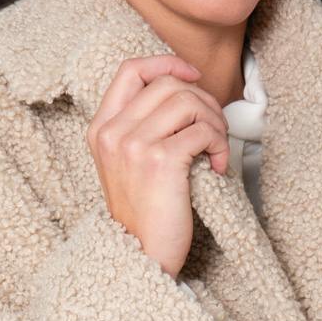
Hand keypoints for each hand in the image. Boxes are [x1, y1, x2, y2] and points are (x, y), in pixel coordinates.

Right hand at [88, 55, 230, 279]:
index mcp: (101, 129)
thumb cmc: (144, 216)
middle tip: (214, 130)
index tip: (193, 77)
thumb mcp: (130, 164)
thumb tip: (187, 90)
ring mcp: (134, 145)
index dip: (167, 63)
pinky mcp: (160, 160)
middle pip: (168, 84)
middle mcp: (113, 132)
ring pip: (188, 101)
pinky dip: (219, 145)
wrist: (141, 258)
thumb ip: (143, 127)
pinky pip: (202, 130)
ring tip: (216, 149)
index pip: (131, 70)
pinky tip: (218, 166)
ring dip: (214, 122)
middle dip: (203, 101)